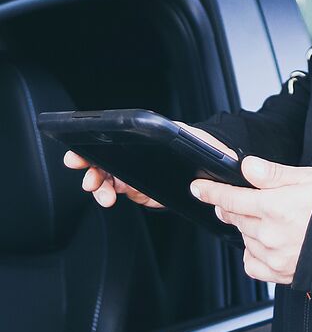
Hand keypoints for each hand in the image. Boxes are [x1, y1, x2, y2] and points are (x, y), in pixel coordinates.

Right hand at [63, 122, 236, 208]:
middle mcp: (135, 155)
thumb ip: (190, 136)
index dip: (93, 147)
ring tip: (104, 196)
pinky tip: (109, 198)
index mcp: (145, 139)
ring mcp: (134, 173)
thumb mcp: (198, 138)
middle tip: (90, 181)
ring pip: (107, 179)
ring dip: (99, 187)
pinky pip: (118, 192)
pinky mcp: (139, 190)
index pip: (115, 141)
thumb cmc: (203, 145)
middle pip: (104, 161)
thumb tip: (186, 133)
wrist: (211, 165)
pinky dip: (108, 195)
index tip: (79, 154)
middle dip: (91, 170)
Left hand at [190, 156, 311, 283]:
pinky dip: (253, 252)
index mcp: (274, 207)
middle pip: (235, 218)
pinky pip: (252, 264)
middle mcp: (269, 234)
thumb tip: (246, 165)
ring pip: (244, 239)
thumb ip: (272, 174)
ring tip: (269, 218)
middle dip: (231, 206)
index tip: (197, 188)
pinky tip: (267, 242)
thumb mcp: (307, 178)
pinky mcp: (280, 273)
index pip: (231, 198)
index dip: (211, 191)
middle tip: (237, 199)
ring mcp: (274, 256)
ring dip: (247, 227)